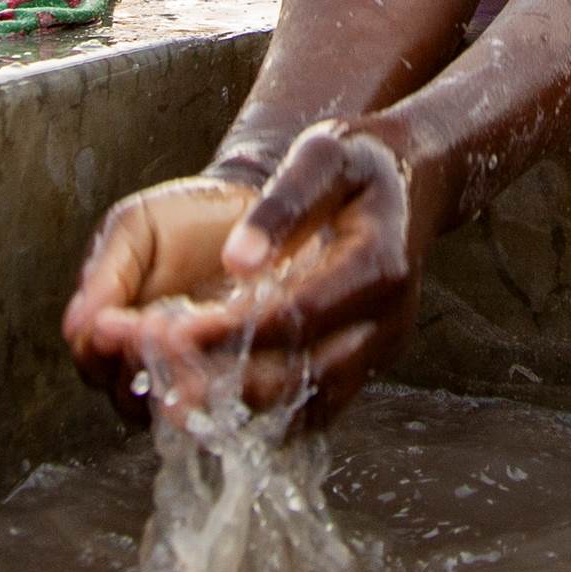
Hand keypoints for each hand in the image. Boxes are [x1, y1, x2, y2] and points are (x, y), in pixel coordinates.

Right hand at [62, 174, 260, 422]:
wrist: (253, 211)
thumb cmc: (185, 218)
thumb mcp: (135, 229)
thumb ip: (106, 274)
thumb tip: (74, 326)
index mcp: (112, 328)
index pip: (90, 359)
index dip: (96, 349)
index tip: (107, 325)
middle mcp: (149, 361)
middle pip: (126, 395)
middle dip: (135, 366)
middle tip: (152, 329)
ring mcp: (193, 374)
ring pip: (170, 407)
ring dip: (174, 380)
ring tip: (185, 341)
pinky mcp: (242, 377)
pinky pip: (227, 401)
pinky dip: (220, 385)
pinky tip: (222, 356)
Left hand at [155, 118, 434, 427]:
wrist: (410, 183)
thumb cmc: (359, 164)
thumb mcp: (322, 158)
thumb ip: (282, 206)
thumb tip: (236, 261)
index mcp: (378, 267)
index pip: (298, 315)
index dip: (232, 330)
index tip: (172, 330)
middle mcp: (385, 323)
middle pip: (302, 377)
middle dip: (225, 382)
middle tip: (160, 373)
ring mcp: (376, 352)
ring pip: (305, 407)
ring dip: (238, 409)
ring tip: (174, 394)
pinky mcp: (362, 368)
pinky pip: (310, 410)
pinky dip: (260, 413)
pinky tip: (210, 398)